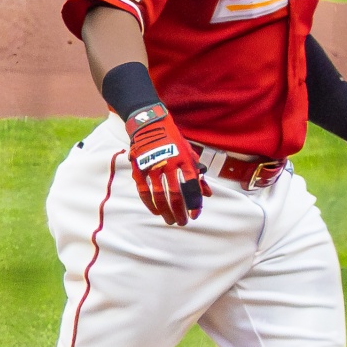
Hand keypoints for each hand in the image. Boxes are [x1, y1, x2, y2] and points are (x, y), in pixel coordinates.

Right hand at [124, 104, 205, 226]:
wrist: (149, 124)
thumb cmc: (172, 139)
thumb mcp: (189, 153)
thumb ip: (198, 174)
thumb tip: (208, 193)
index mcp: (184, 159)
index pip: (191, 186)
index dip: (194, 203)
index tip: (195, 215)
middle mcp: (169, 164)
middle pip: (176, 194)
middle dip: (180, 211)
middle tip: (182, 222)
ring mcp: (152, 166)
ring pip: (160, 195)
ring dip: (166, 211)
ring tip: (170, 220)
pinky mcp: (139, 168)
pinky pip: (144, 191)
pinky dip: (150, 203)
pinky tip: (156, 211)